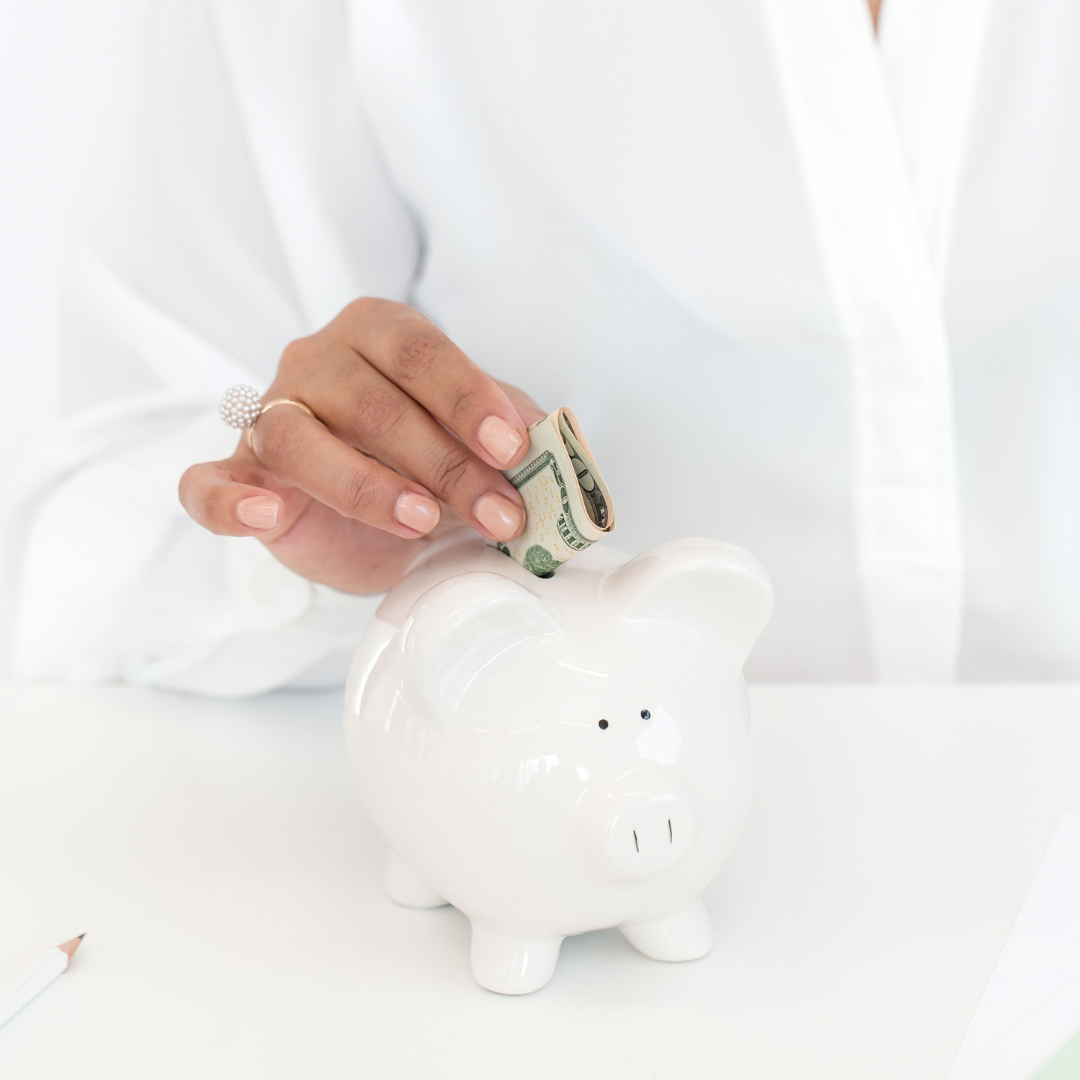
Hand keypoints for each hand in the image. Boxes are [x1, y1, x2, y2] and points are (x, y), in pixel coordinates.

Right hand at [179, 299, 543, 592]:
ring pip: (297, 438)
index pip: (418, 351)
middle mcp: (315, 363)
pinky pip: (206, 484)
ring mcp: (269, 418)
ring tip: (422, 522)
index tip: (514, 448)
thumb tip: (552, 447)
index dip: (468, 398)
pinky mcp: (240, 478)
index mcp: (376, 333)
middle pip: (369, 401)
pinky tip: (266, 514)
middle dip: (444, 463)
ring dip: (365, 485)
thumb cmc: (431, 461)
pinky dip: (228, 501)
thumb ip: (512, 433)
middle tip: (500, 514)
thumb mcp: (480, 440)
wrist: (377, 519)